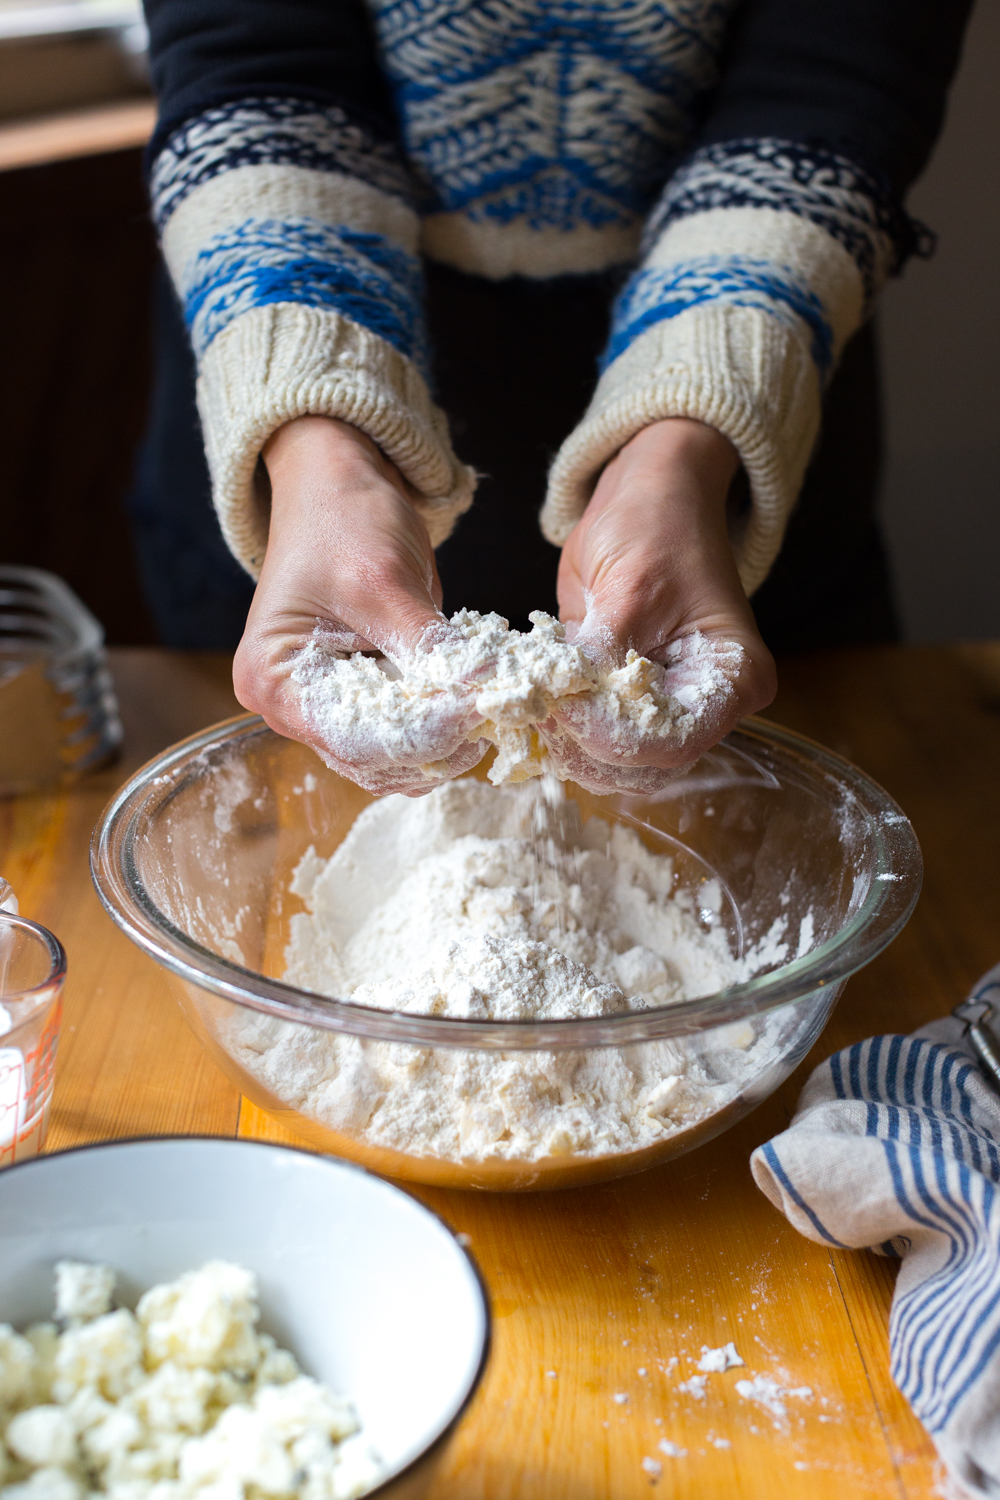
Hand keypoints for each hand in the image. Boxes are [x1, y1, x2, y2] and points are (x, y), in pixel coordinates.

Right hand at [232, 416, 487, 794]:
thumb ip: (427, 645)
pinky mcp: (361, 700)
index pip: (354, 737)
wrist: (338, 484)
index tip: (477, 713)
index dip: (421, 734)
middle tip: (495, 712)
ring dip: (444, 743)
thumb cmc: (340, 518)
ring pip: (393, 758)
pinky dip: (441, 727)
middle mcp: (292, 707)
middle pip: (372, 758)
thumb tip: (482, 692)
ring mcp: (326, 708)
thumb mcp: (383, 580)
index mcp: (273, 680)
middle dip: (436, 744)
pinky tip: (475, 704)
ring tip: (490, 709)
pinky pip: (404, 736)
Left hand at [539, 418, 776, 792]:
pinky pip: (594, 735)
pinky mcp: (629, 699)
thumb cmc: (656, 525)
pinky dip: (559, 725)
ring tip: (526, 703)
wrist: (650, 493)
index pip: (672, 743)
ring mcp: (668, 705)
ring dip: (565, 741)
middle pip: (643, 763)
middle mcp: (708, 703)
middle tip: (531, 709)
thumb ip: (600, 657)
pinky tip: (530, 701)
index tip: (557, 708)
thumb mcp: (629, 590)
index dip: (609, 737)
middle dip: (583, 746)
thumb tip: (554, 706)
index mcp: (733, 679)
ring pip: (614, 760)